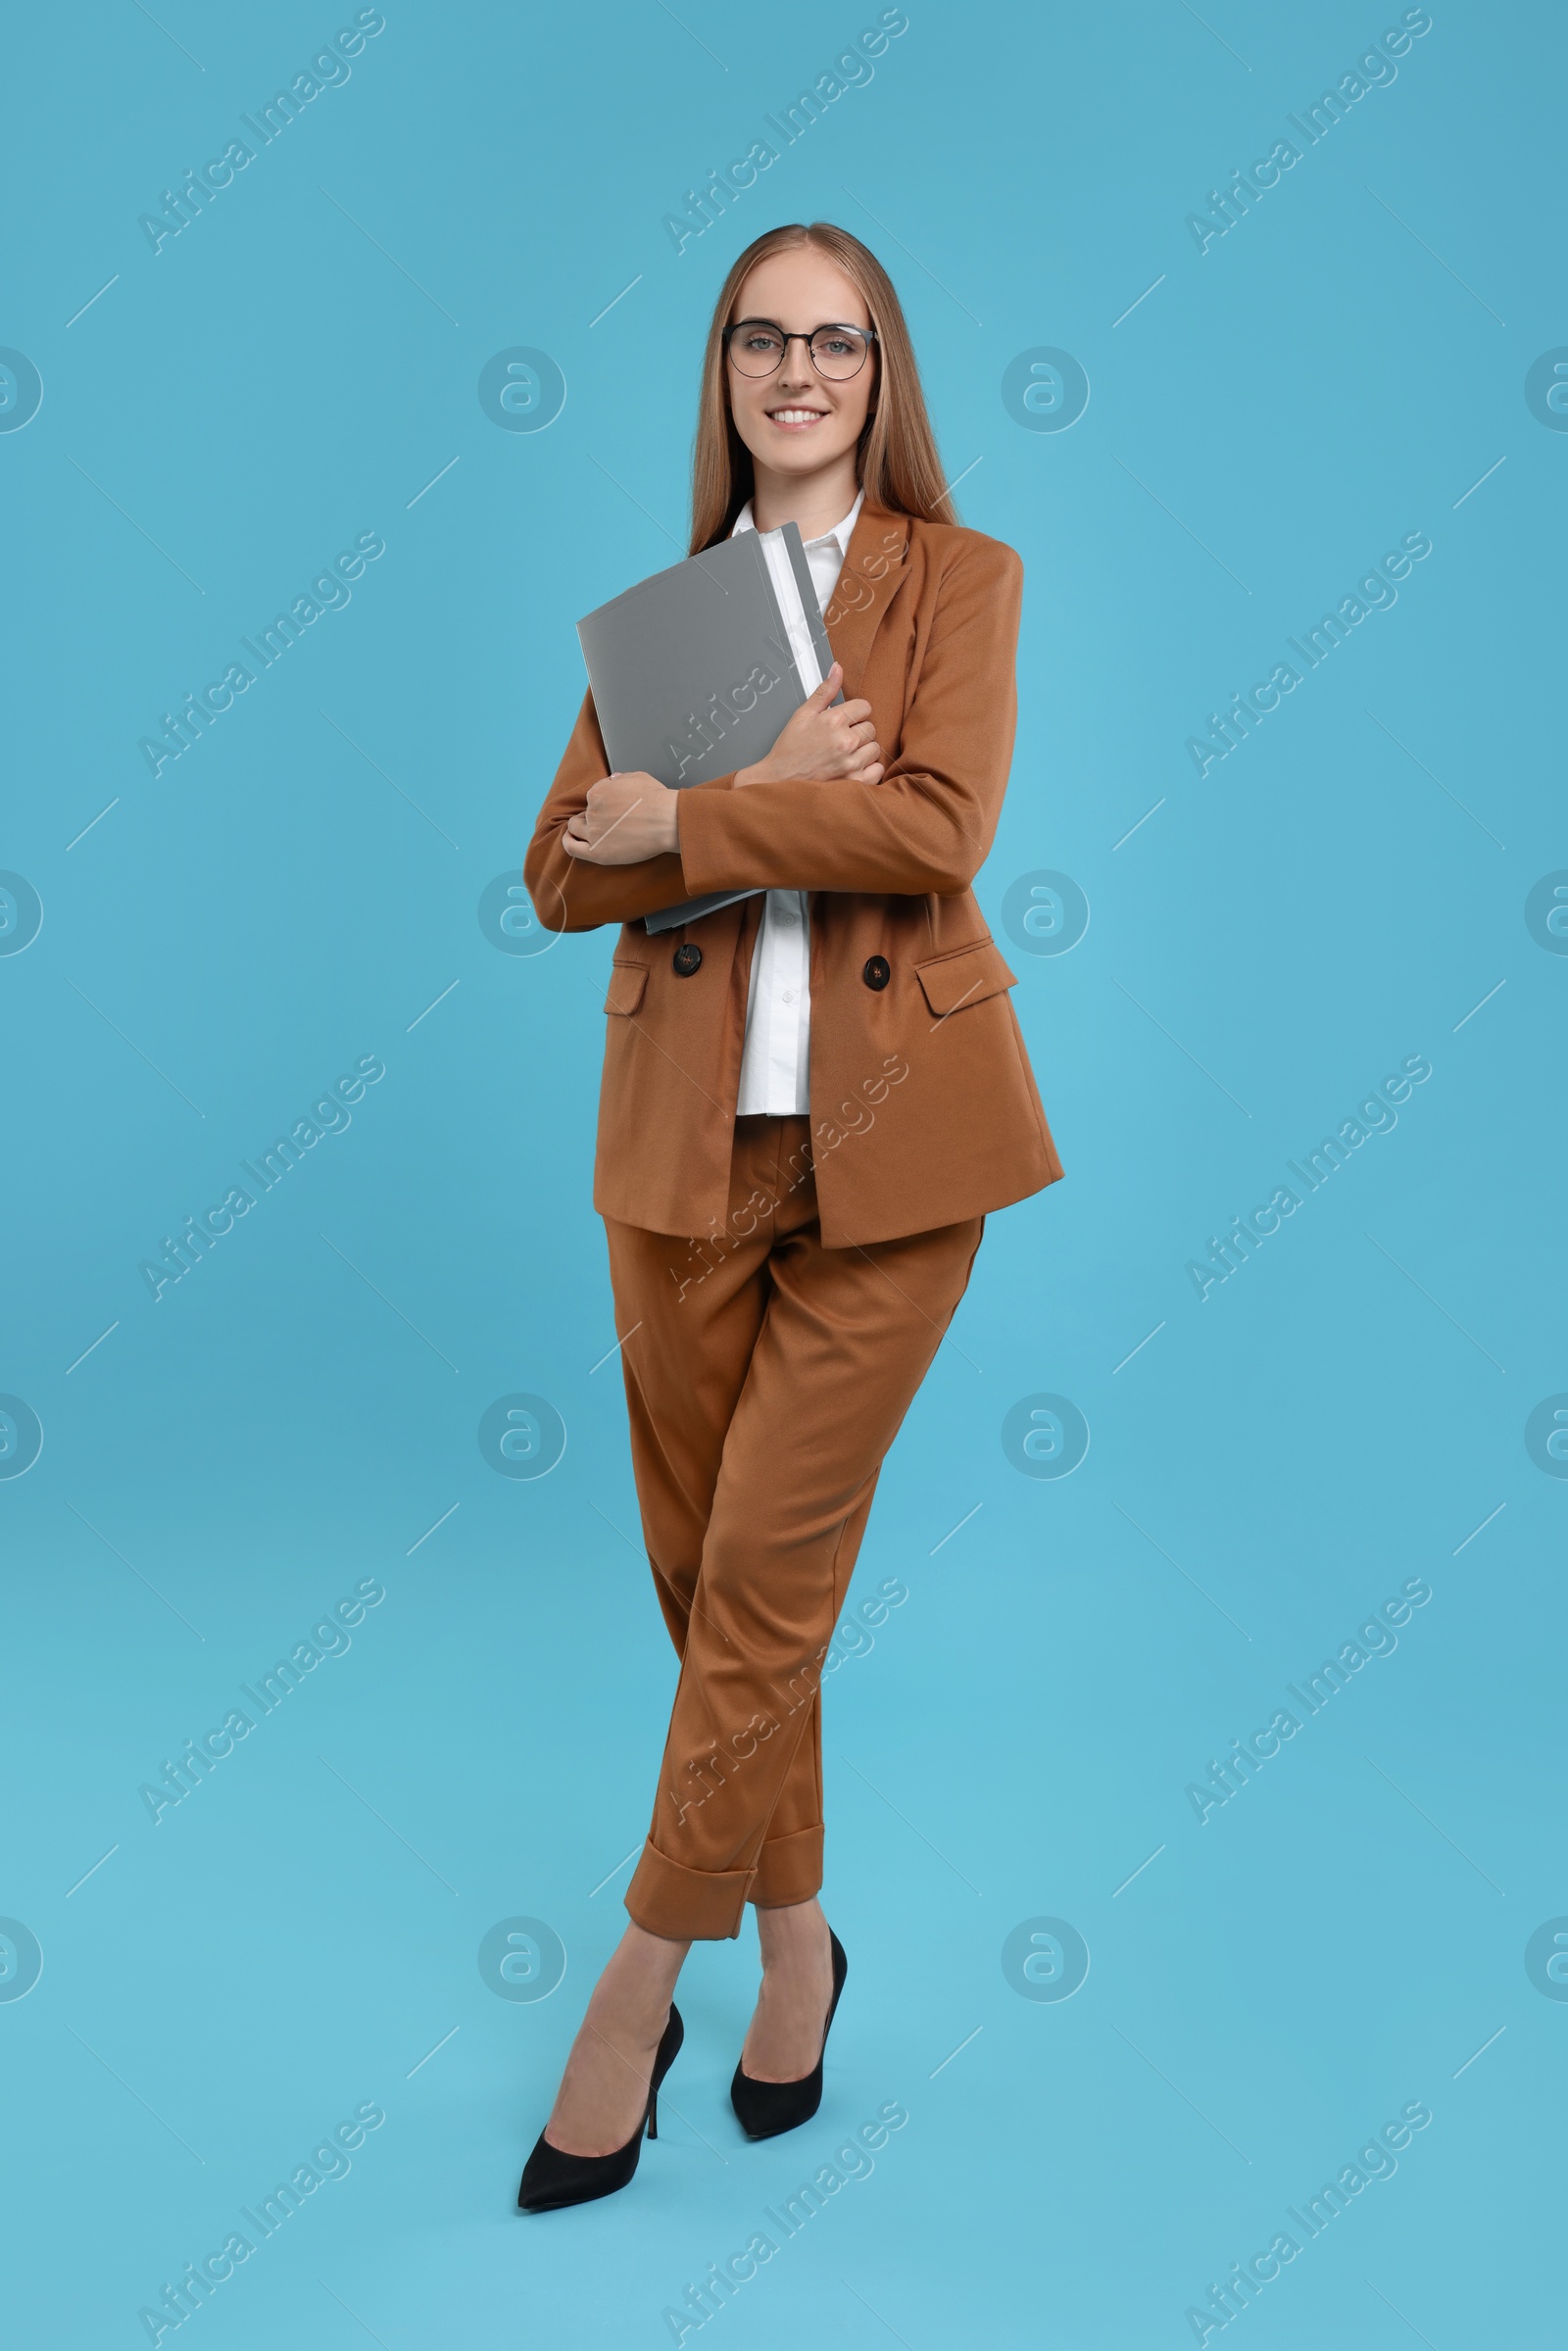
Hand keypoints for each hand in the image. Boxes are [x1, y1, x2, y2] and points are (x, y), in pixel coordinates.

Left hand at [562, 771, 679, 863]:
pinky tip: (571, 840)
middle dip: (591, 815)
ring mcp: (593, 832)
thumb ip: (620, 779)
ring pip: (575, 828)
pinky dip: (569, 842)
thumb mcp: (638, 777)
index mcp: (598, 791)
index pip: (592, 796)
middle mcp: (592, 811)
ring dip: (580, 827)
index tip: (612, 808)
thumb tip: (613, 781)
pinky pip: (572, 847)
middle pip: (584, 813)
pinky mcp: (597, 851)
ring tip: (590, 831)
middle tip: (605, 821)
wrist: (667, 822)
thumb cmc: (657, 800)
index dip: (602, 802)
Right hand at [736, 663, 884, 787]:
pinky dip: (869, 769)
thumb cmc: (789, 750)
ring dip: (863, 750)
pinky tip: (853, 767)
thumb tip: (837, 668)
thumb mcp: (803, 714)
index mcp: (834, 721)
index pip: (864, 707)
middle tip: (840, 739)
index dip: (854, 712)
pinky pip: (877, 770)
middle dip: (858, 731)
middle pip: (871, 727)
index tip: (844, 721)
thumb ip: (824, 691)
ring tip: (845, 754)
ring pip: (875, 748)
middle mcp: (845, 741)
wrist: (779, 781)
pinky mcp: (855, 782)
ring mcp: (851, 763)